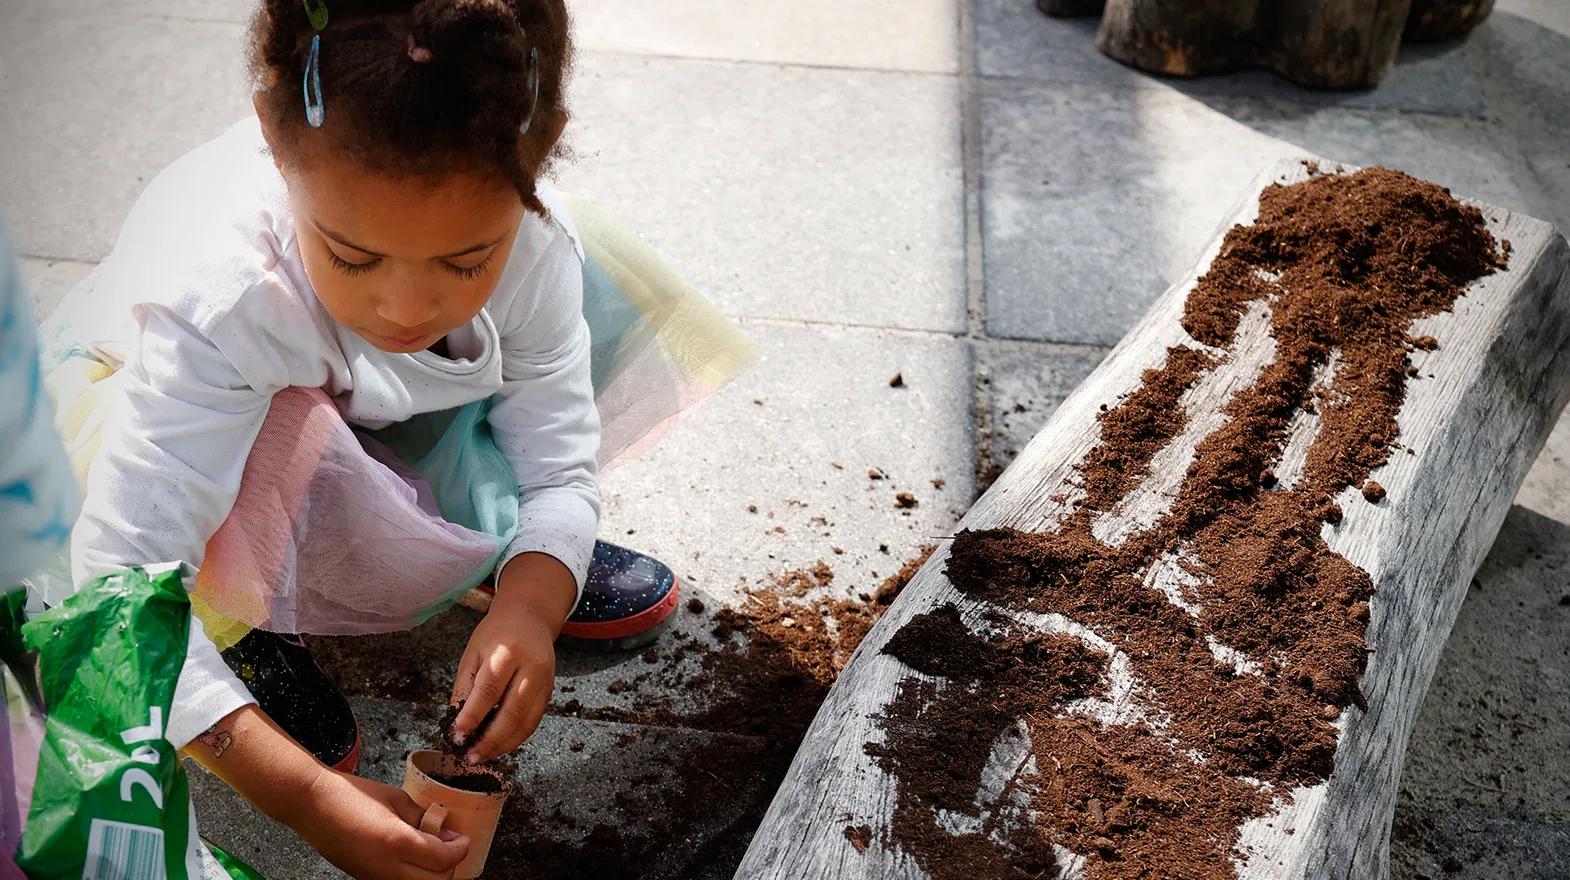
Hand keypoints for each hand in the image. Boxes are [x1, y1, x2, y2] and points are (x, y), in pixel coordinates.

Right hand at [296, 769, 469, 879]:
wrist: (313, 806)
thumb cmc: (352, 796)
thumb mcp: (396, 799)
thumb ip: (422, 817)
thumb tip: (443, 831)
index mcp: (397, 842)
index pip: (444, 860)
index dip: (460, 849)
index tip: (463, 839)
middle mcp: (386, 868)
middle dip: (450, 866)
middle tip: (452, 845)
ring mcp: (374, 878)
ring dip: (433, 873)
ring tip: (432, 850)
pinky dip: (414, 874)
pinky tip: (413, 856)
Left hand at [449, 552, 576, 761]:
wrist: (530, 617)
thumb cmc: (496, 634)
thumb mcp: (473, 654)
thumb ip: (465, 688)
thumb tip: (457, 724)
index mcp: (507, 652)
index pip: (488, 691)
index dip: (472, 717)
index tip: (457, 736)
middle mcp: (531, 667)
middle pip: (512, 711)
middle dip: (490, 739)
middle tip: (470, 756)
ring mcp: (545, 680)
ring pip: (527, 721)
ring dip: (504, 744)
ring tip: (483, 756)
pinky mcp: (550, 691)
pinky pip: (534, 721)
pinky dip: (517, 737)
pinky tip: (500, 745)